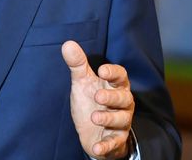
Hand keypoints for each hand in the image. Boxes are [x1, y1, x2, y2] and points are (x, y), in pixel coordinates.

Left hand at [62, 41, 134, 159]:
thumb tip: (67, 43)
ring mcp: (120, 123)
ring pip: (121, 120)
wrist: (92, 130)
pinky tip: (97, 148)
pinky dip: (106, 146)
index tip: (102, 70)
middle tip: (97, 96)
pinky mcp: (115, 140)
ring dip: (108, 119)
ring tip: (94, 117)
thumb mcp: (82, 82)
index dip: (113, 73)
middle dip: (111, 97)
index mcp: (115, 86)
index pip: (121, 77)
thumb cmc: (90, 100)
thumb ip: (77, 64)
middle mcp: (122, 104)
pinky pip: (114, 143)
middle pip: (123, 98)